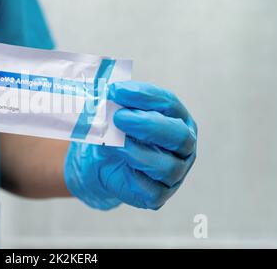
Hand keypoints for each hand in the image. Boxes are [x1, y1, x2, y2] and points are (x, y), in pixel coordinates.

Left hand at [64, 81, 196, 209]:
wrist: (103, 163)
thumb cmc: (116, 132)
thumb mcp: (115, 112)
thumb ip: (116, 102)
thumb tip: (107, 95)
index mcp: (177, 118)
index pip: (168, 103)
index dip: (144, 96)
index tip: (116, 91)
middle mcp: (183, 146)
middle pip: (178, 135)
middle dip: (147, 125)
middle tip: (119, 117)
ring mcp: (175, 172)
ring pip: (167, 166)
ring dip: (138, 152)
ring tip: (115, 144)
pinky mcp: (159, 195)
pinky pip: (152, 191)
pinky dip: (135, 179)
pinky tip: (120, 166)